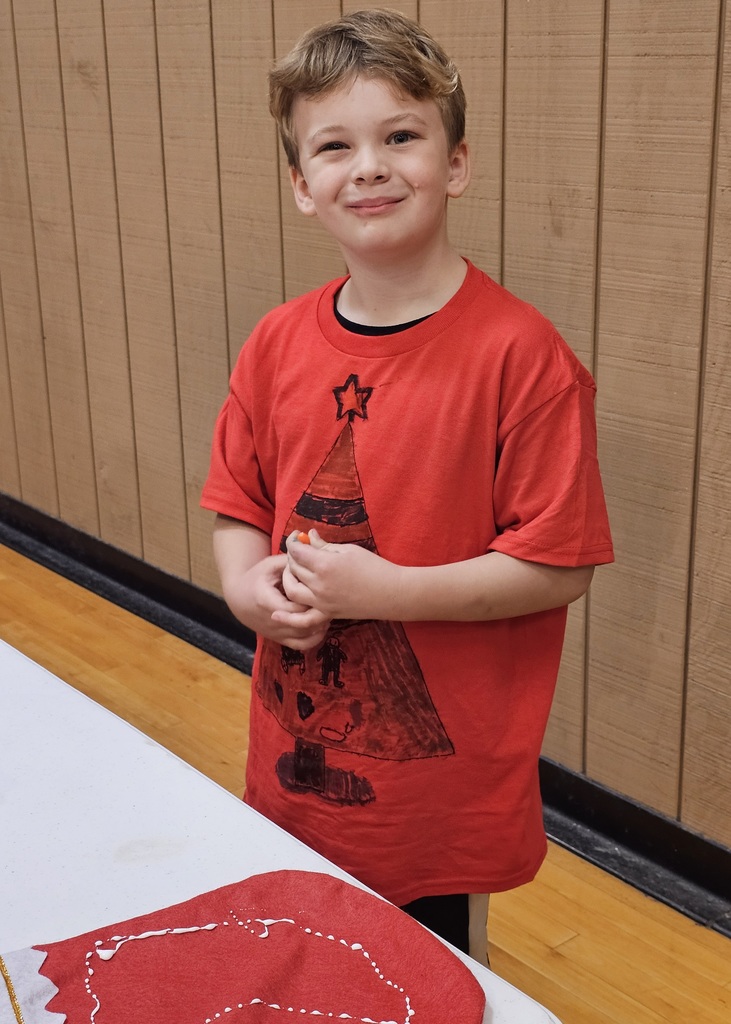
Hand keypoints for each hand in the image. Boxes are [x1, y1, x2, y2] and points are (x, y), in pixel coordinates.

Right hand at [225, 553, 329, 650]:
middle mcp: (272, 622)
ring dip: (319, 626)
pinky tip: (321, 625)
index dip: (312, 599)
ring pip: (305, 637)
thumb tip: (311, 551)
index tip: (321, 588)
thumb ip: (289, 561)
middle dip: (319, 613)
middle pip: (303, 623)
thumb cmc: (256, 577)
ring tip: (328, 611)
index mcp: (268, 602)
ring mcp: (276, 633)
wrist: (239, 598)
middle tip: (330, 600)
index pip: (297, 607)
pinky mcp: (280, 639)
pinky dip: (314, 639)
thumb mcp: (270, 565)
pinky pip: (301, 645)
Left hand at [280, 530, 400, 620]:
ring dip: (288, 579)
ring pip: (292, 590)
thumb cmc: (375, 567)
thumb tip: (310, 536)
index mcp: (325, 564)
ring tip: (294, 571)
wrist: (392, 593)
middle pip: (293, 568)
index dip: (294, 541)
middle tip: (300, 550)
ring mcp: (322, 602)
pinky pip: (303, 619)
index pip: (297, 551)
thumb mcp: (349, 550)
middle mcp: (319, 584)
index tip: (297, 536)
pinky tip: (276, 615)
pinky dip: (288, 618)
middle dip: (293, 556)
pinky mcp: (327, 613)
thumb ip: (325, 546)